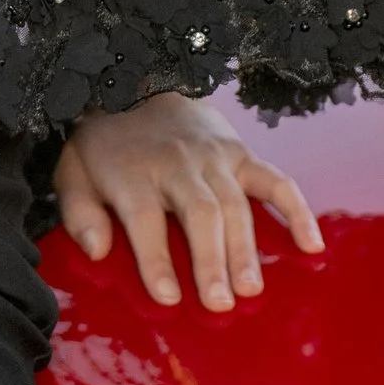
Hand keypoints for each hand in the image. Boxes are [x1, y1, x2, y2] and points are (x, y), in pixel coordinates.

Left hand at [51, 91, 322, 312]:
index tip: (168, 296)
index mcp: (131, 172)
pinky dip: (296, 212)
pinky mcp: (241, 152)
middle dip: (211, 259)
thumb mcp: (73, 169)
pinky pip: (276, 181)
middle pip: (199, 212)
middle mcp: (176, 163)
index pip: (145, 218)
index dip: (156, 258)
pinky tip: (310, 246)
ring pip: (235, 202)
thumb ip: (78, 211)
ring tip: (251, 289)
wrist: (136, 82)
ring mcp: (214, 156)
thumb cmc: (105, 143)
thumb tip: (96, 251)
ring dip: (246, 248)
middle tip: (220, 302)